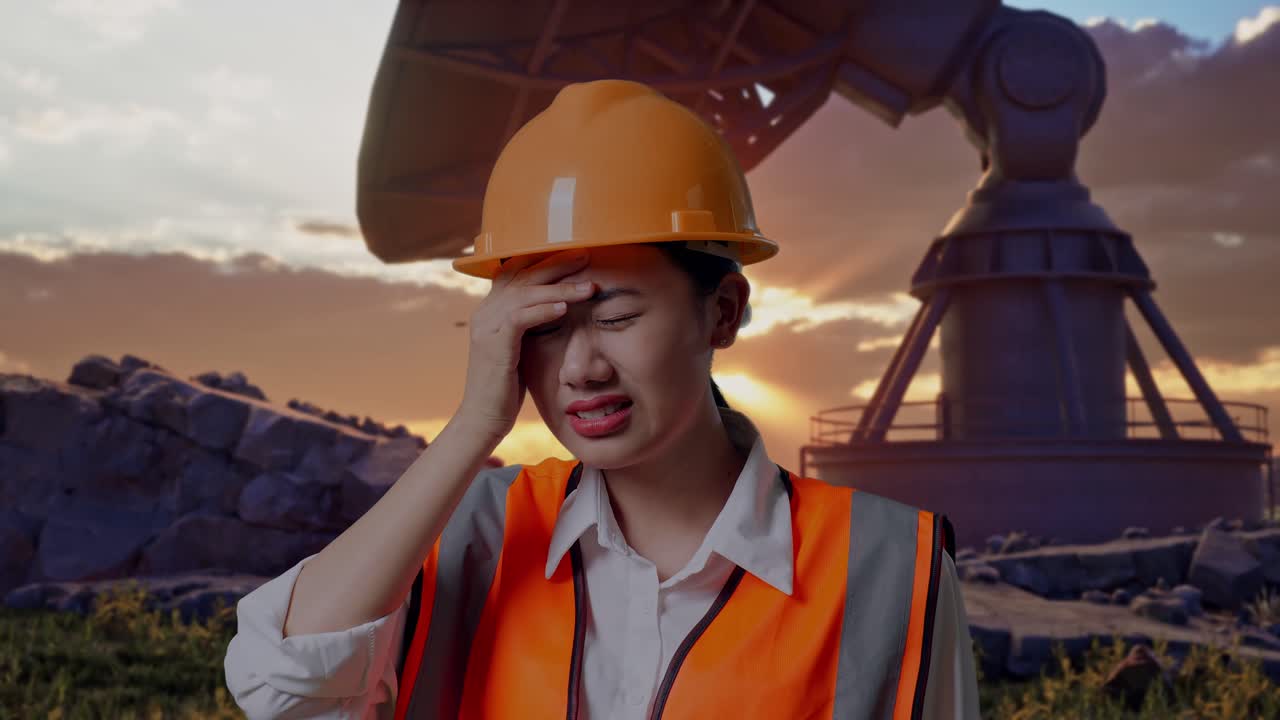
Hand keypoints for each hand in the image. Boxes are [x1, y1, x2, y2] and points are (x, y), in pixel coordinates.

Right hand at [456, 249, 594, 443]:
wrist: (483, 418)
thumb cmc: (506, 387)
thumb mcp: (520, 348)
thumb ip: (531, 325)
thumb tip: (558, 309)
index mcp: (490, 309)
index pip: (515, 271)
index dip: (543, 260)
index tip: (575, 254)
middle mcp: (485, 311)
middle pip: (523, 275)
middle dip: (557, 264)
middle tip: (587, 256)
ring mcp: (486, 326)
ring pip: (526, 294)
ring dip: (561, 288)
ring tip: (589, 287)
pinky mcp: (493, 344)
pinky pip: (520, 318)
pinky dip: (543, 310)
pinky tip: (565, 308)